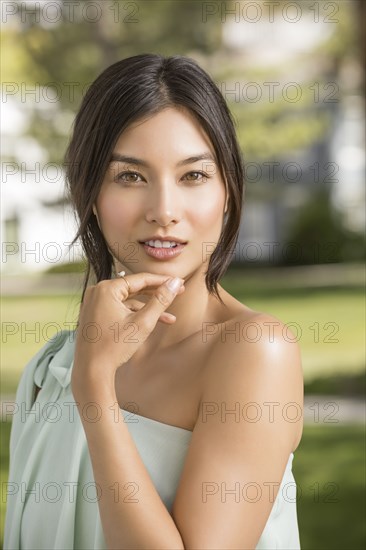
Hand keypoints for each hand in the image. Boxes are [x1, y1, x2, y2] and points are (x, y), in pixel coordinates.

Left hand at [71, 273, 184, 394]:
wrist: (92, 371)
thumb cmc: (114, 347)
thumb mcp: (143, 322)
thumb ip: (160, 300)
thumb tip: (174, 283)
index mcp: (106, 289)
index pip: (140, 279)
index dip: (162, 281)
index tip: (179, 282)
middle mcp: (97, 292)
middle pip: (134, 288)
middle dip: (156, 293)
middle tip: (177, 293)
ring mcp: (94, 303)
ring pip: (127, 300)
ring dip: (147, 308)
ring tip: (169, 317)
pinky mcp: (94, 314)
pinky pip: (118, 309)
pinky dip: (134, 315)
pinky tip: (151, 323)